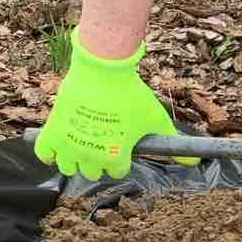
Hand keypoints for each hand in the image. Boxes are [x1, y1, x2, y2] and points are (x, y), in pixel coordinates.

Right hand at [35, 30, 177, 180]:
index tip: (122, 145)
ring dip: (75, 160)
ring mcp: (70, 144)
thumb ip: (172, 141)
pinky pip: (44, 153)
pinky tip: (59, 146)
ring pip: (69, 167)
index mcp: (116, 157)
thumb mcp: (155, 118)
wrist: (104, 69)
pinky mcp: (53, 130)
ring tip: (82, 144)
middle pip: (92, 172)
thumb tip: (197, 160)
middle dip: (98, 161)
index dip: (121, 160)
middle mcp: (91, 156)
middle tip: (103, 142)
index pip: (116, 172)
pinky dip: (49, 154)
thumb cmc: (131, 94)